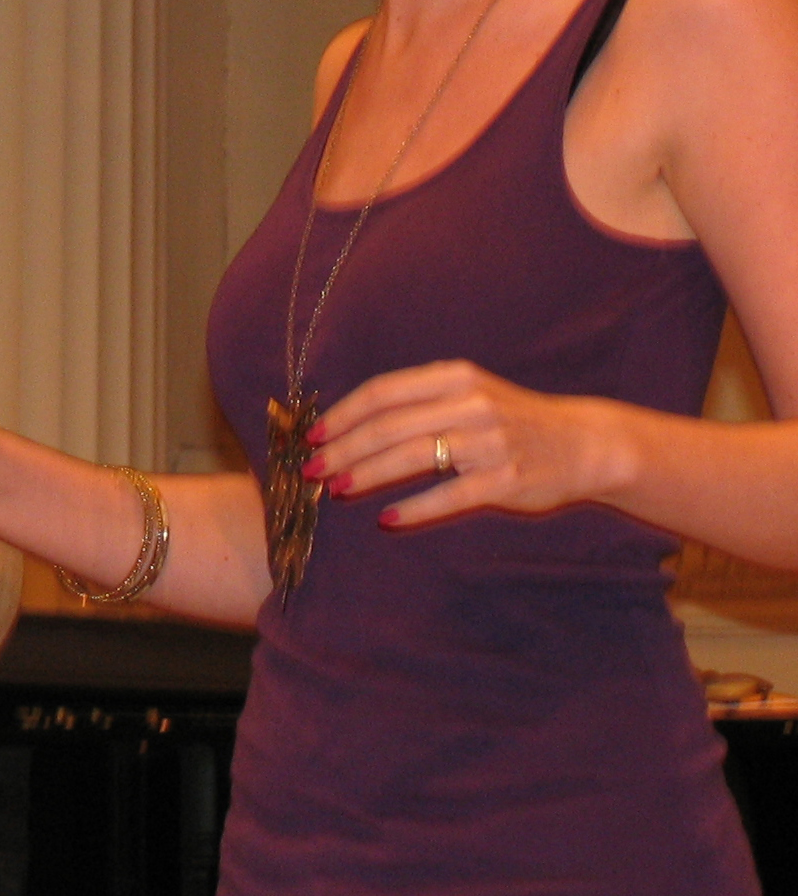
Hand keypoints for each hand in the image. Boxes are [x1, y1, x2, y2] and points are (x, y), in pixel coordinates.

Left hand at [310, 359, 630, 528]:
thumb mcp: (467, 394)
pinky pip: (450, 495)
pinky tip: (388, 518)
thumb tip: (350, 424)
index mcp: (454, 378)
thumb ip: (418, 402)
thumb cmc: (510, 419)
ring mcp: (490, 441)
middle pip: (390, 425)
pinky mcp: (506, 479)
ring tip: (337, 489)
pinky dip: (415, 507)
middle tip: (312, 469)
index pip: (383, 392)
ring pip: (414, 457)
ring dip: (368, 474)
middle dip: (344, 448)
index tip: (312, 435)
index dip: (342, 414)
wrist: (583, 443)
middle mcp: (470, 404)